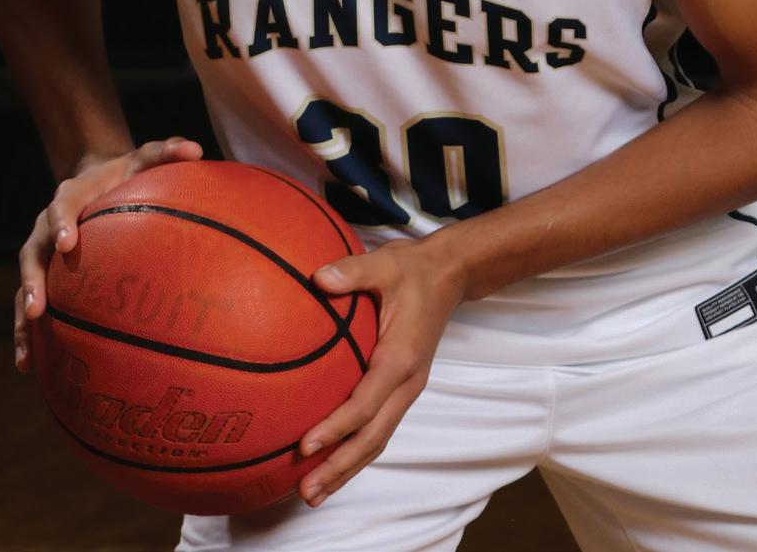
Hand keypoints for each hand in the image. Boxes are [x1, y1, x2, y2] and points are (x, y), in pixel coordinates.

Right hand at [14, 135, 202, 370]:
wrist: (98, 178)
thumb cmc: (129, 172)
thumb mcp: (147, 156)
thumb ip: (168, 151)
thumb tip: (197, 149)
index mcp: (72, 195)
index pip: (61, 206)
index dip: (60, 223)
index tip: (67, 243)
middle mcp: (48, 226)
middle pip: (32, 253)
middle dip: (32, 280)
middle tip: (38, 308)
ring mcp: (43, 253)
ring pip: (25, 285)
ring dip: (23, 316)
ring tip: (26, 351)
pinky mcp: (46, 276)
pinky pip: (32, 305)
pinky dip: (28, 334)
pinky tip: (30, 366)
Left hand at [298, 235, 465, 506]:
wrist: (451, 274)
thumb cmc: (414, 269)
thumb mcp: (384, 262)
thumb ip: (352, 272)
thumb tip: (318, 278)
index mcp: (401, 358)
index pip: (366, 403)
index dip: (336, 428)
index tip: (306, 446)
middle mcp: (407, 382)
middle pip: (372, 438)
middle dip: (339, 468)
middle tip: (306, 494)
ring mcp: (407, 389)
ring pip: (377, 440)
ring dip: (347, 468)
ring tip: (313, 493)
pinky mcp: (402, 388)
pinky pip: (378, 427)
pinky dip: (355, 449)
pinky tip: (330, 458)